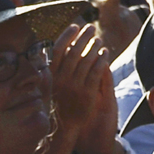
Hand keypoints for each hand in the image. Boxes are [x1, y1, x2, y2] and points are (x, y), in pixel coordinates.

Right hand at [47, 23, 116, 149]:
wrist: (62, 127)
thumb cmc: (55, 103)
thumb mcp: (47, 86)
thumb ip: (49, 68)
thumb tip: (50, 48)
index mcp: (50, 76)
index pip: (58, 49)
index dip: (67, 35)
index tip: (75, 26)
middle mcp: (61, 80)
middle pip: (74, 51)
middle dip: (83, 37)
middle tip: (91, 28)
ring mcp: (75, 86)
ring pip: (87, 60)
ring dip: (94, 46)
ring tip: (98, 40)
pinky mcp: (87, 93)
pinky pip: (97, 72)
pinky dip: (102, 60)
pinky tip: (105, 53)